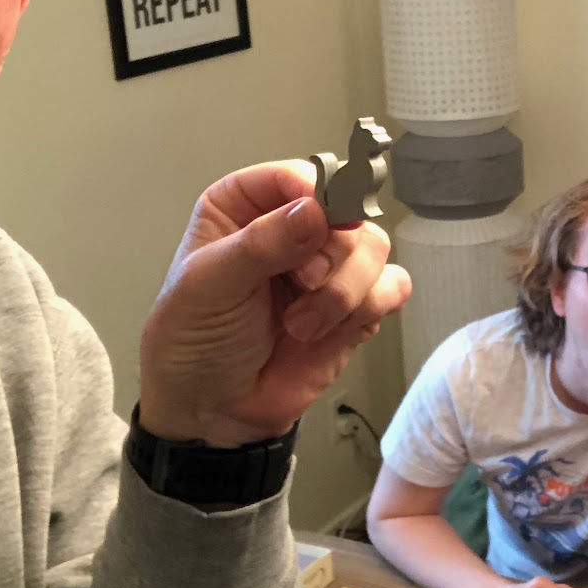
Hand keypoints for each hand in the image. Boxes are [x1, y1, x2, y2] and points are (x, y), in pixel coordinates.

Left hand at [139, 159, 411, 446]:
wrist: (212, 411)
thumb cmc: (193, 340)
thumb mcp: (208, 285)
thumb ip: (261, 244)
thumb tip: (315, 212)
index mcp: (246, 205)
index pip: (298, 176)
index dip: (315, 197)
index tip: (314, 226)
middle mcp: (293, 227)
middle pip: (348, 210)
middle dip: (332, 255)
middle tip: (303, 284)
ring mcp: (329, 267)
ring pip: (375, 247)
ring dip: (345, 291)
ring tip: (303, 325)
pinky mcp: (356, 304)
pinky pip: (394, 286)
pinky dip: (369, 308)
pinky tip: (331, 331)